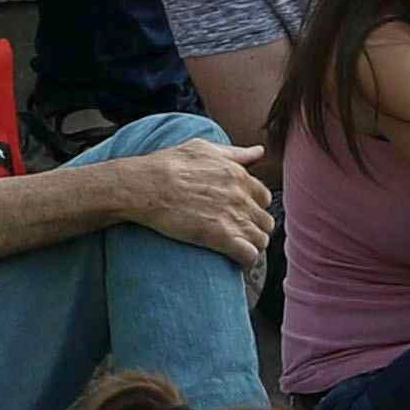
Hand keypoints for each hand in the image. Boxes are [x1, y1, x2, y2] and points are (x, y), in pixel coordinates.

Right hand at [102, 144, 277, 268]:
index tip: (241, 212)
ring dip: (252, 245)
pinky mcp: (221, 237)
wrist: (144, 187)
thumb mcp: (202, 149)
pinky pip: (250, 255)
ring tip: (237, 247)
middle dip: (255, 228)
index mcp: (238, 176)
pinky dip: (246, 260)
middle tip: (239, 232)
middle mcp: (241, 197)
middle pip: (265, 220)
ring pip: (261, 239)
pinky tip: (236, 260)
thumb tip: (258, 151)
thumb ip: (235, 153)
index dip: (253, 206)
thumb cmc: (167, 165)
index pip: (264, 197)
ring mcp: (233, 217)